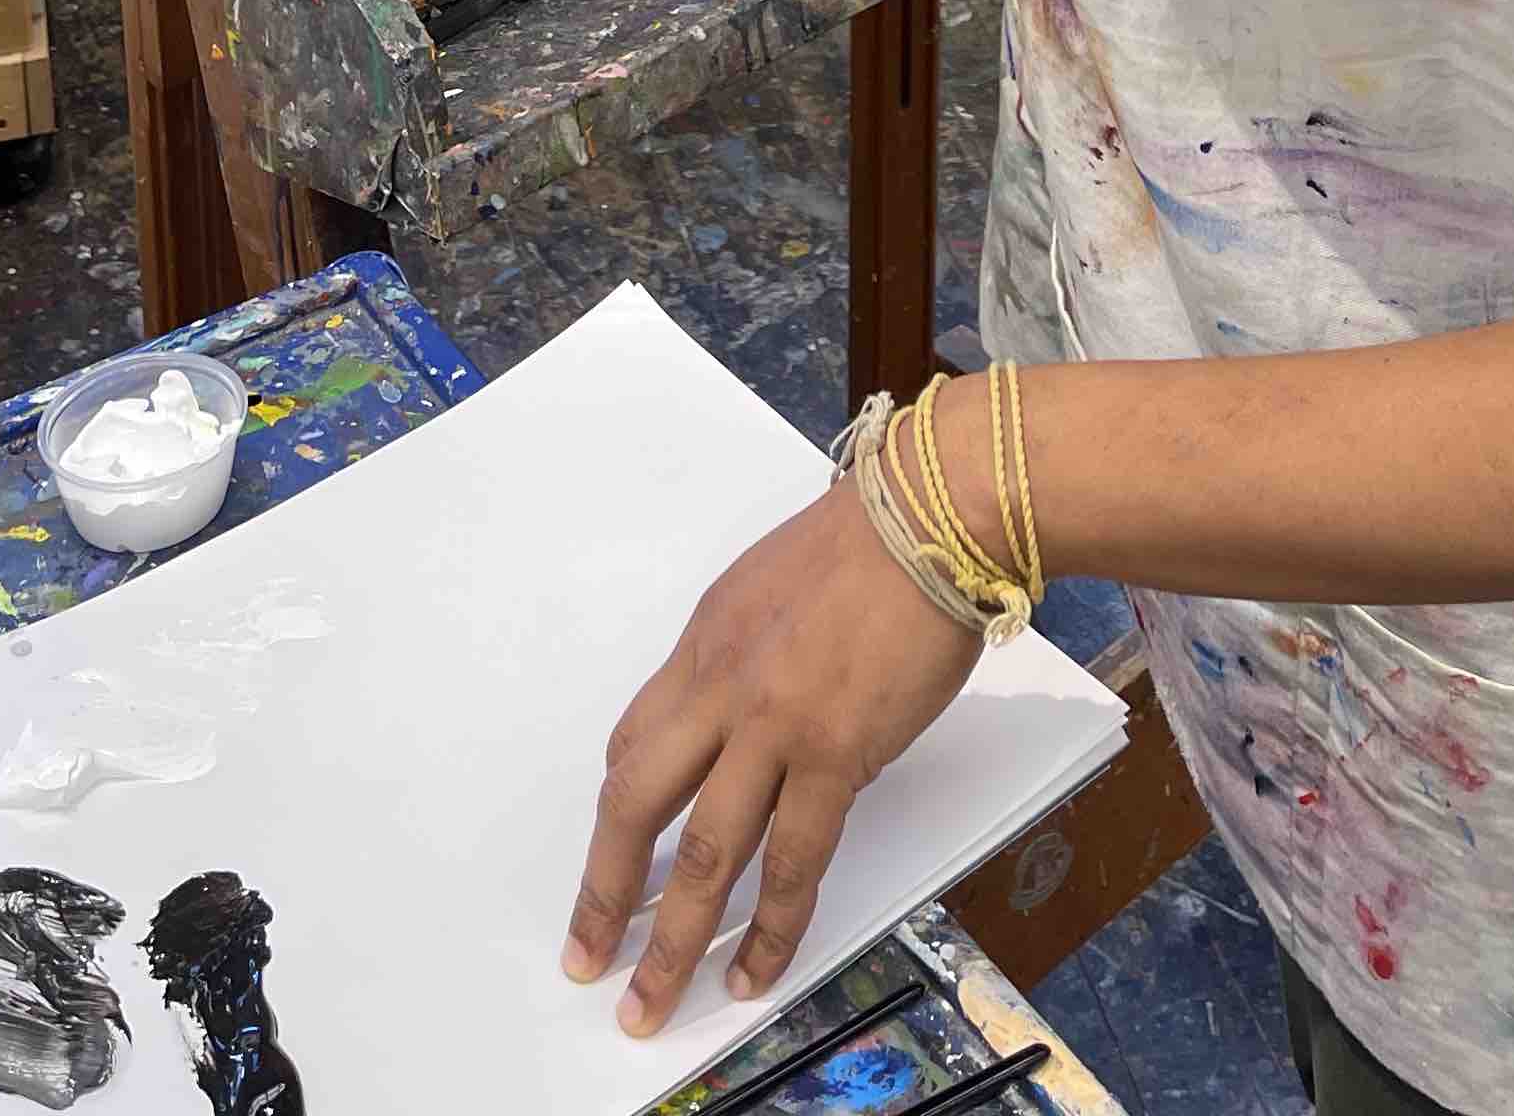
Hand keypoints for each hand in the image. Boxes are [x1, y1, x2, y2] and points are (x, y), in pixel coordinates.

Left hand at [565, 477, 979, 1035]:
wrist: (927, 513)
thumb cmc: (867, 538)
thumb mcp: (770, 582)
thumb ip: (746, 651)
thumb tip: (745, 709)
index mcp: (702, 643)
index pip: (634, 744)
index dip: (618, 812)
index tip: (612, 859)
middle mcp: (719, 688)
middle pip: (635, 806)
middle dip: (604, 892)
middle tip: (587, 953)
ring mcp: (772, 726)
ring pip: (704, 854)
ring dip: (672, 939)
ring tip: (651, 1000)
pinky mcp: (834, 754)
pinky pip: (794, 863)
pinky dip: (771, 929)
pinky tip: (755, 970)